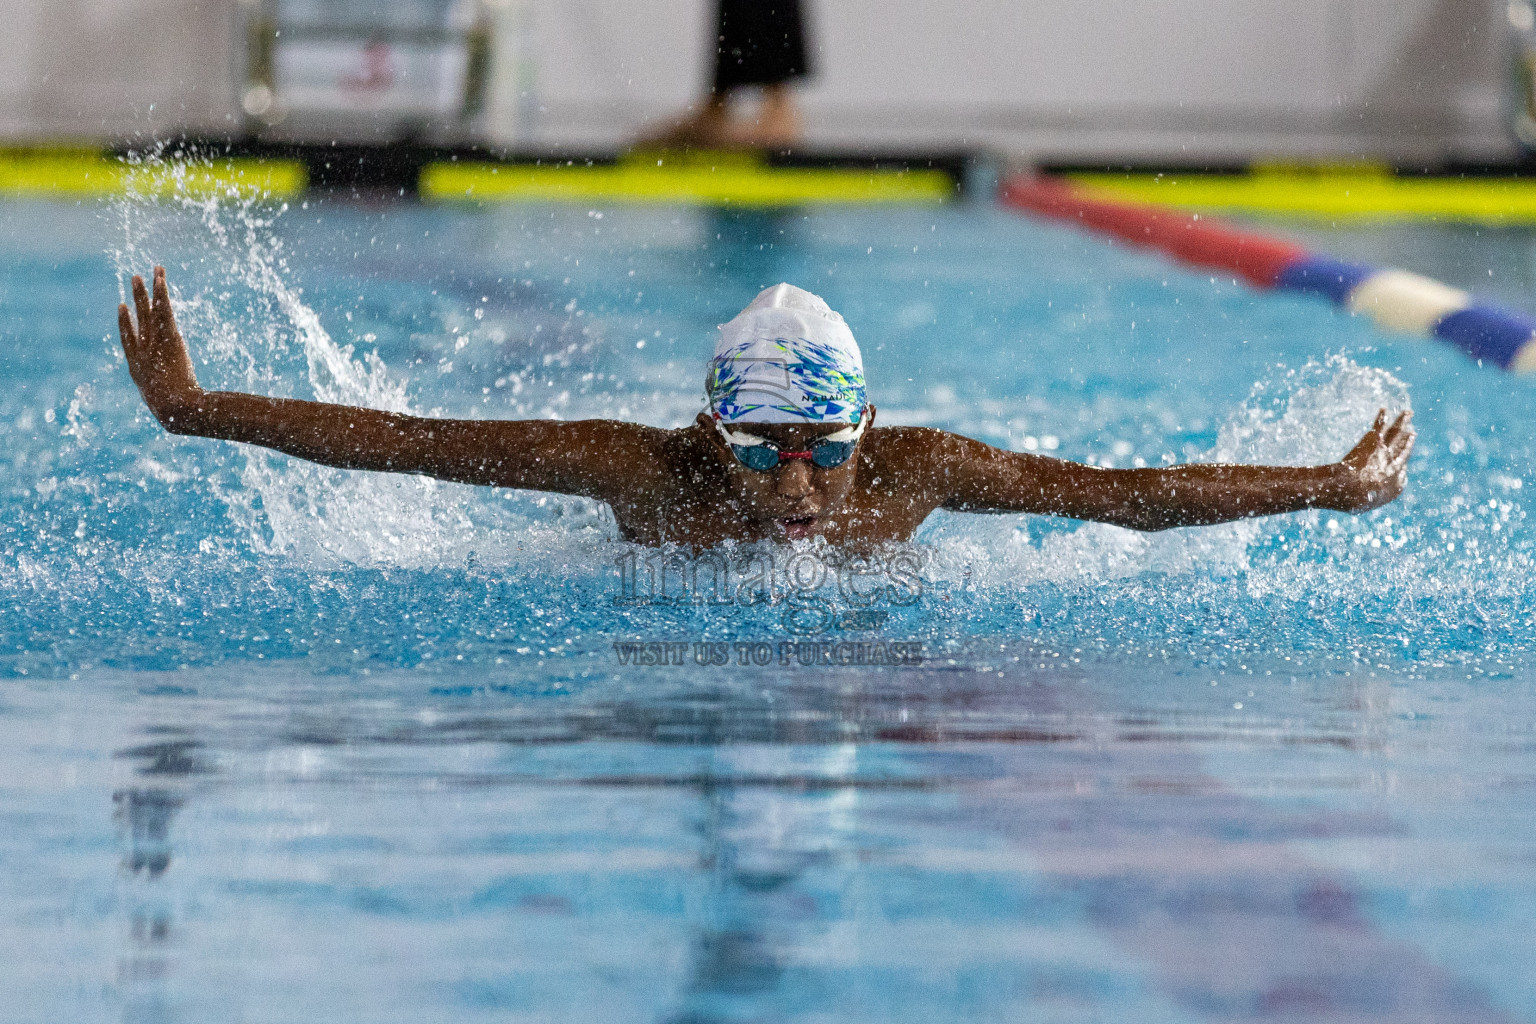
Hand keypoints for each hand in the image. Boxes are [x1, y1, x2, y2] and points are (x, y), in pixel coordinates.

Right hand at [118, 266, 202, 428]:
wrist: (175, 409)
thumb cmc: (174, 416)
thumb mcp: (169, 412)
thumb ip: (172, 407)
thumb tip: (183, 417)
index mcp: (138, 369)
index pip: (129, 341)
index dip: (125, 324)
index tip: (122, 308)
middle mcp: (143, 352)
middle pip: (140, 320)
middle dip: (137, 299)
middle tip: (133, 279)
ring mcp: (154, 344)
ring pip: (151, 311)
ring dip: (149, 290)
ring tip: (148, 271)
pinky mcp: (168, 337)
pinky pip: (164, 310)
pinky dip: (162, 293)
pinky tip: (160, 278)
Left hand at [1330, 409, 1414, 512]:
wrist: (1354, 488)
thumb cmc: (1356, 501)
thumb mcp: (1362, 505)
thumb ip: (1364, 499)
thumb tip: (1356, 498)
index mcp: (1396, 483)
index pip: (1401, 469)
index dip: (1402, 462)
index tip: (1403, 458)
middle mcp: (1394, 465)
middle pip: (1402, 448)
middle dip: (1407, 440)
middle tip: (1412, 432)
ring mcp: (1385, 452)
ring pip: (1397, 434)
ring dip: (1402, 422)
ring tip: (1408, 413)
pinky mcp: (1374, 441)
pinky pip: (1379, 426)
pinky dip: (1381, 417)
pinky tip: (1383, 409)